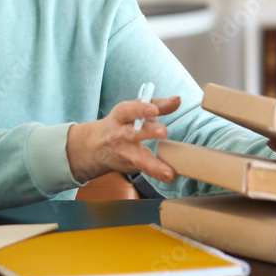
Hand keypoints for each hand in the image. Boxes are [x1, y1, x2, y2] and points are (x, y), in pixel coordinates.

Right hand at [66, 96, 181, 183]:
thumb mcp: (134, 110)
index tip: (154, 109)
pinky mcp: (132, 165)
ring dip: (154, 165)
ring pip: (139, 158)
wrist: (96, 146)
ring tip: (169, 172)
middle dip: (148, 132)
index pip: (129, 111)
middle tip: (163, 132)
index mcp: (121, 116)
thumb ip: (158, 104)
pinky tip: (170, 176)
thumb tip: (178, 100)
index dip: (141, 109)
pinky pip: (146, 170)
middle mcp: (120, 134)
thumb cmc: (123, 123)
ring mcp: (125, 152)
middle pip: (133, 133)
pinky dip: (158, 174)